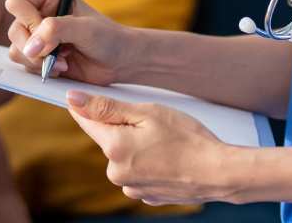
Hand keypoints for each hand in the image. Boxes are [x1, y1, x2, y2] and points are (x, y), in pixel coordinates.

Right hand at [5, 0, 132, 84]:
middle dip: (33, 47)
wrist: (119, 61)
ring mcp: (38, 37)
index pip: (17, 3)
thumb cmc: (107, 38)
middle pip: (14, 30)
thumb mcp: (85, 29)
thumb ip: (56, 30)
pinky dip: (40, 70)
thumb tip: (29, 46)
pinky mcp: (40, 56)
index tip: (47, 34)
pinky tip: (62, 67)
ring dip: (38, 61)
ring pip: (16, 49)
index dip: (27, 21)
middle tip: (56, 53)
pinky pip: (24, 64)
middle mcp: (39, 14)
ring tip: (63, 61)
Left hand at [66, 91, 230, 205]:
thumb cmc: (187, 138)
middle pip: (108, 138)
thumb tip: (73, 99)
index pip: (86, 120)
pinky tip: (168, 156)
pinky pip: (138, 171)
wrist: (218, 172)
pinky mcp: (145, 195)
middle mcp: (116, 172)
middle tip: (152, 120)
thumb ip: (107, 107)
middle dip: (124, 126)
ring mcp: (131, 187)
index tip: (93, 96)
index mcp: (114, 147)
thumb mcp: (148, 113)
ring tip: (165, 140)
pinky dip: (148, 161)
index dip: (89, 105)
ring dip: (137, 145)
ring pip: (124, 155)